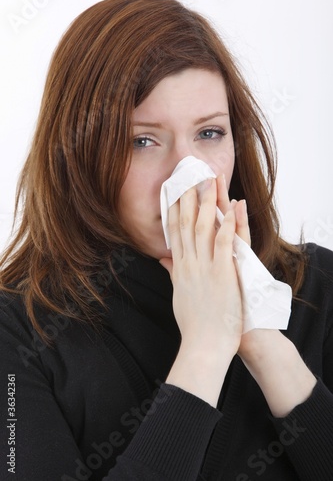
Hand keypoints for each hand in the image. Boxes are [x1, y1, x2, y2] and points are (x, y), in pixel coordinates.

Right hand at [160, 176, 244, 356]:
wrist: (203, 346)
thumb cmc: (193, 323)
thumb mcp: (179, 294)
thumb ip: (172, 273)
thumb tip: (163, 259)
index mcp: (179, 267)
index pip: (174, 231)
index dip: (174, 208)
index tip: (174, 190)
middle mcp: (189, 263)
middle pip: (187, 223)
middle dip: (187, 197)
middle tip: (189, 175)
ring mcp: (204, 267)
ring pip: (204, 228)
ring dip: (207, 203)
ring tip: (209, 182)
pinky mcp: (222, 274)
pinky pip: (224, 244)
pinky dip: (227, 225)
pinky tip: (230, 208)